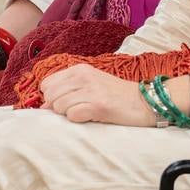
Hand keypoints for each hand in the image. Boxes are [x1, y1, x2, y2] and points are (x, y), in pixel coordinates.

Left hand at [40, 64, 159, 126]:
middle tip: (76, 110)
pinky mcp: (99, 105)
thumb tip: (43, 107)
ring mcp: (91, 90)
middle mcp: (83, 77)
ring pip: (58, 106)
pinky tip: (91, 117)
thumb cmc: (117, 96)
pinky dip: (78, 120)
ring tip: (86, 113)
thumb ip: (68, 90)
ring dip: (69, 114)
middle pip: (50, 96)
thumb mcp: (91, 84)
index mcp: (79, 70)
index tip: (66, 103)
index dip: (52, 97)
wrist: (146, 102)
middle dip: (57, 107)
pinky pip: (72, 115)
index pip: (46, 84)